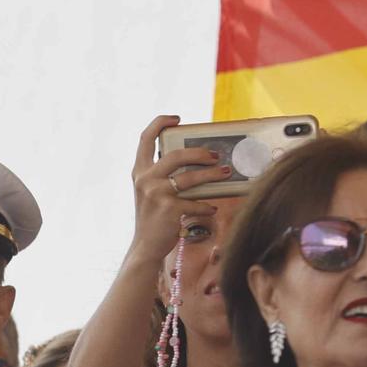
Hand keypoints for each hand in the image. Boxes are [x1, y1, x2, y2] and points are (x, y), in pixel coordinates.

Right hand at [128, 116, 224, 261]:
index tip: (177, 119)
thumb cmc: (154, 218)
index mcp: (140, 171)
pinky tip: (211, 208)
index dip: (160, 123)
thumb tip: (198, 161)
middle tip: (216, 156)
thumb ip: (164, 175)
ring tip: (227, 174)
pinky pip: (196, 202)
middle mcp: (145, 179)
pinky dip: (206, 206)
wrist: (145, 247)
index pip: (145, 139)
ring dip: (213, 175)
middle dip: (200, 153)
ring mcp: (156, 194)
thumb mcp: (151, 192)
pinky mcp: (169, 209)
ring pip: (191, 177)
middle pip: (177, 155)